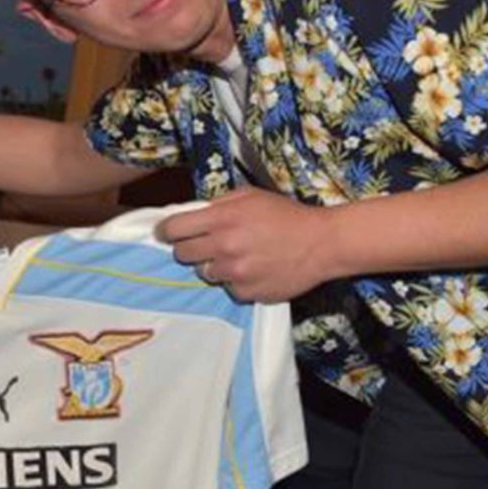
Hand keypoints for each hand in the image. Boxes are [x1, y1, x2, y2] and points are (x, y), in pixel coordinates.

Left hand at [156, 188, 339, 302]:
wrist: (322, 243)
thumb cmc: (286, 215)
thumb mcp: (250, 196)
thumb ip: (218, 204)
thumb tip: (191, 212)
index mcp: (221, 219)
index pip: (173, 228)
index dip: (165, 231)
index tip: (165, 233)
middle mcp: (224, 247)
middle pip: (182, 254)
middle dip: (189, 248)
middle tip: (204, 244)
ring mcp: (234, 273)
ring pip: (203, 273)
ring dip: (213, 265)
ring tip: (236, 256)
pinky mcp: (246, 292)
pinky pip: (226, 289)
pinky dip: (234, 281)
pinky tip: (252, 269)